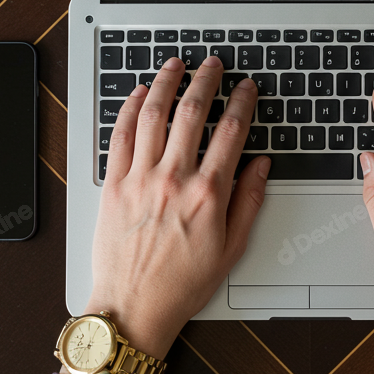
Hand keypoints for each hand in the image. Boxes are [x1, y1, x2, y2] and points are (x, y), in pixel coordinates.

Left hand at [65, 56, 269, 373]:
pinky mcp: (113, 185)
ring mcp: (140, 179)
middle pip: (192, 112)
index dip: (242, 101)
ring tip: (176, 65)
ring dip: (166, 82)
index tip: (247, 87)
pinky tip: (138, 94)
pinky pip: (121, 135)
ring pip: (153, 114)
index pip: (231, 131)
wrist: (133, 309)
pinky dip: (129, 108)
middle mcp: (173, 179)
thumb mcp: (232, 248)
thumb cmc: (181, 286)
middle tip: (213, 64)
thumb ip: (249, 201)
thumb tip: (261, 165)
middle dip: (206, 80)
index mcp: (208, 194)